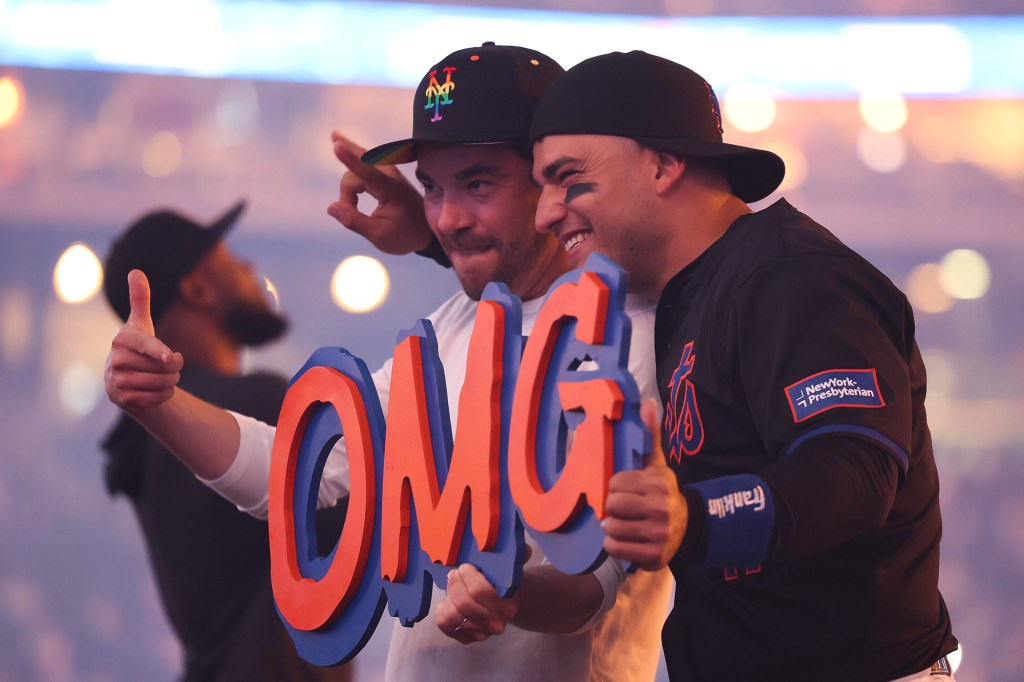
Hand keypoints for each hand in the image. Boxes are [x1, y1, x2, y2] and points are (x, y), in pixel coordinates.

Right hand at [104, 270, 183, 411]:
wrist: (122, 378)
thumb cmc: (137, 345)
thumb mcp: (140, 324)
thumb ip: (140, 300)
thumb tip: (135, 271)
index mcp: (122, 340)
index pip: (146, 346)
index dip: (160, 352)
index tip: (171, 357)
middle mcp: (116, 360)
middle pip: (163, 367)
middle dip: (174, 367)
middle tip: (167, 364)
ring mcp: (117, 381)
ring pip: (162, 383)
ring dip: (171, 381)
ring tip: (163, 376)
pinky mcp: (122, 400)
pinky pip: (157, 398)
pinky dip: (165, 394)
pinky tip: (157, 388)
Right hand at [326, 132, 433, 253]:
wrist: (426, 231)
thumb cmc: (405, 235)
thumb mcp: (379, 236)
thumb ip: (354, 221)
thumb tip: (331, 208)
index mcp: (391, 190)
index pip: (367, 172)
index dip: (349, 160)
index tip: (337, 145)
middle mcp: (390, 175)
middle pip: (356, 171)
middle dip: (347, 192)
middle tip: (351, 210)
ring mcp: (388, 171)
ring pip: (357, 170)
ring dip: (350, 190)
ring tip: (353, 209)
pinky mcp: (385, 172)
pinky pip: (363, 165)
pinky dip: (352, 165)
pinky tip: (340, 142)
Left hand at [436, 563, 518, 643]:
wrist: (505, 603)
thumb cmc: (501, 582)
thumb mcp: (508, 569)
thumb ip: (514, 558)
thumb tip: (524, 550)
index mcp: (508, 604)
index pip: (480, 591)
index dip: (468, 576)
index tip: (466, 566)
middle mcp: (496, 623)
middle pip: (464, 603)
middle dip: (455, 584)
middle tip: (455, 573)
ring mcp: (482, 633)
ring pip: (453, 615)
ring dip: (449, 597)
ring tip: (453, 586)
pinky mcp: (468, 638)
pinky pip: (445, 625)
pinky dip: (442, 611)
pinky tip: (449, 601)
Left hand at [602, 399, 687, 569]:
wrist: (686, 528)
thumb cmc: (662, 493)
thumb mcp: (657, 465)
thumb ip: (650, 435)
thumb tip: (647, 403)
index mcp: (658, 484)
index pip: (614, 483)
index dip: (614, 487)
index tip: (622, 489)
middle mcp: (660, 508)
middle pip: (612, 505)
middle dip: (611, 507)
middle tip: (620, 508)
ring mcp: (658, 534)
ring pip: (612, 528)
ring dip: (611, 527)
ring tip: (622, 522)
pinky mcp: (653, 555)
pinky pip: (615, 547)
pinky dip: (614, 544)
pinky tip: (625, 538)